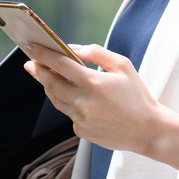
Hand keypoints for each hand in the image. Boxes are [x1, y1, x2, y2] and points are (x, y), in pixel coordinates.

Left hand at [25, 43, 169, 155]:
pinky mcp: (81, 131)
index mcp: (93, 82)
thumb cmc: (137, 96)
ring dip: (48, 86)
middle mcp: (83, 102)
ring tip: (47, 77)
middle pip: (50, 83)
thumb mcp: (123, 66)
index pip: (59, 64)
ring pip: (55, 99)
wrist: (148, 130)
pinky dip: (66, 103)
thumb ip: (96, 53)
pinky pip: (67, 113)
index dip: (42, 54)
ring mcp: (80, 118)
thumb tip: (72, 49)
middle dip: (38, 71)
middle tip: (30, 63)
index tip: (30, 47)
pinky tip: (72, 97)